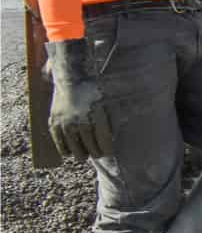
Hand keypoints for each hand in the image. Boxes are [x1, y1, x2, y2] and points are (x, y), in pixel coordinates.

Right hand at [46, 40, 113, 159]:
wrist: (72, 79)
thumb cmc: (96, 92)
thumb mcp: (111, 102)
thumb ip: (116, 121)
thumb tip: (114, 140)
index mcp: (97, 116)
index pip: (104, 143)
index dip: (108, 150)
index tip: (109, 152)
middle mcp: (80, 121)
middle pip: (91, 149)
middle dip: (97, 153)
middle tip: (99, 153)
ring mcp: (65, 123)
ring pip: (75, 150)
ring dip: (83, 154)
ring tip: (87, 153)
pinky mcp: (54, 123)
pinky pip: (60, 145)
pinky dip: (67, 150)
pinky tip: (72, 150)